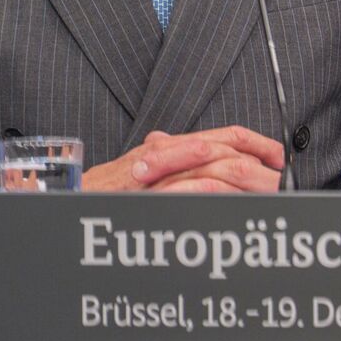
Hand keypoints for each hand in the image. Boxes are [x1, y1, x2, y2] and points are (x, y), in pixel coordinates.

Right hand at [81, 126, 285, 192]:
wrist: (58, 203)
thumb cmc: (95, 195)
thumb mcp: (132, 173)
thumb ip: (160, 160)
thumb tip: (182, 155)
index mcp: (164, 148)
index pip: (219, 136)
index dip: (255, 143)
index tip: (278, 156)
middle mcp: (161, 154)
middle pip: (221, 148)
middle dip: (258, 163)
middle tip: (282, 179)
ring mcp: (152, 174)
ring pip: (209, 166)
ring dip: (244, 179)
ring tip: (267, 192)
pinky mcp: (142, 194)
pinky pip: (184, 189)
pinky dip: (212, 193)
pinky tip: (232, 200)